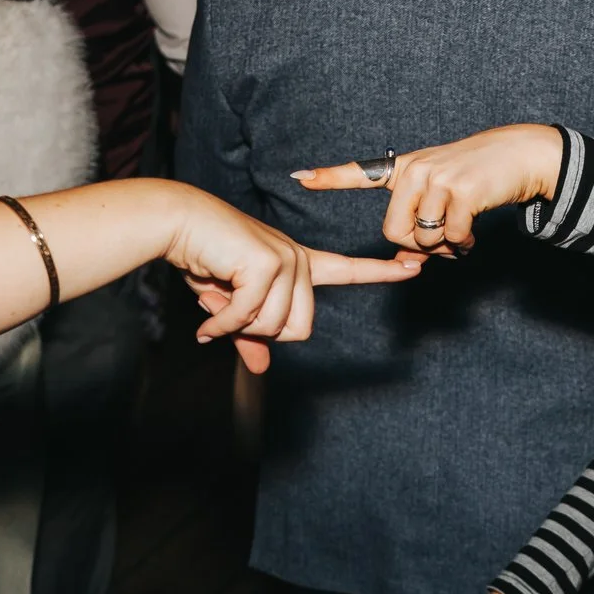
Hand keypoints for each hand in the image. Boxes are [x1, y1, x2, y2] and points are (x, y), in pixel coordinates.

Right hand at [162, 184, 422, 371]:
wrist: (177, 223)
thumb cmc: (203, 259)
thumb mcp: (230, 306)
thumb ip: (249, 336)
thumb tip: (260, 369)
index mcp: (298, 264)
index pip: (349, 270)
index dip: (382, 272)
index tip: (416, 267)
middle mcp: (299, 260)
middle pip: (300, 330)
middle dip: (259, 333)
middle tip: (230, 313)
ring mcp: (287, 259)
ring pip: (275, 327)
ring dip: (236, 326)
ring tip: (216, 300)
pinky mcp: (268, 262)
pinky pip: (252, 317)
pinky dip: (223, 326)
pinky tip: (207, 318)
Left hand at [291, 123, 562, 255]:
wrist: (520, 155)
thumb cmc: (478, 179)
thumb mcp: (442, 194)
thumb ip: (419, 222)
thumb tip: (407, 260)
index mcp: (404, 169)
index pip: (360, 173)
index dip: (329, 178)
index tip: (300, 178)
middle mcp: (414, 170)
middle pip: (394, 232)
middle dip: (417, 247)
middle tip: (441, 244)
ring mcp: (436, 178)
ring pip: (422, 238)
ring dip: (444, 247)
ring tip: (461, 233)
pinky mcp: (460, 191)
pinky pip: (450, 238)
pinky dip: (463, 244)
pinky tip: (473, 232)